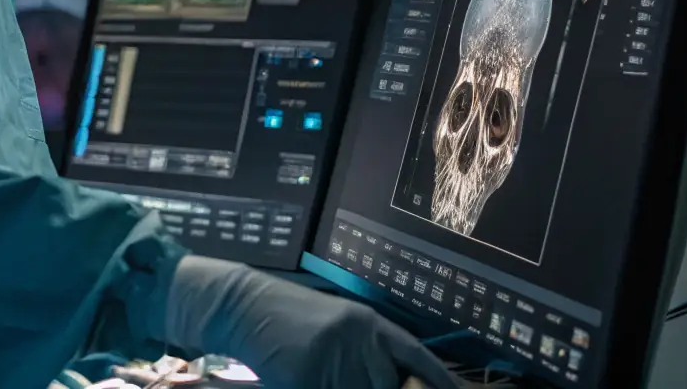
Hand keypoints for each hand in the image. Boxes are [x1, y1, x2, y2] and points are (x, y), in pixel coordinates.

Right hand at [163, 256, 456, 388]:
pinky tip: (312, 382)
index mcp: (369, 324)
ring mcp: (333, 357)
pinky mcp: (306, 375)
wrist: (246, 305)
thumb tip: (393, 378)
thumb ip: (368, 353)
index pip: (418, 358)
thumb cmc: (292, 318)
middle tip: (358, 382)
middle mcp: (358, 338)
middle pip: (390, 385)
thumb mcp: (339, 326)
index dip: (440, 381)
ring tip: (329, 380)